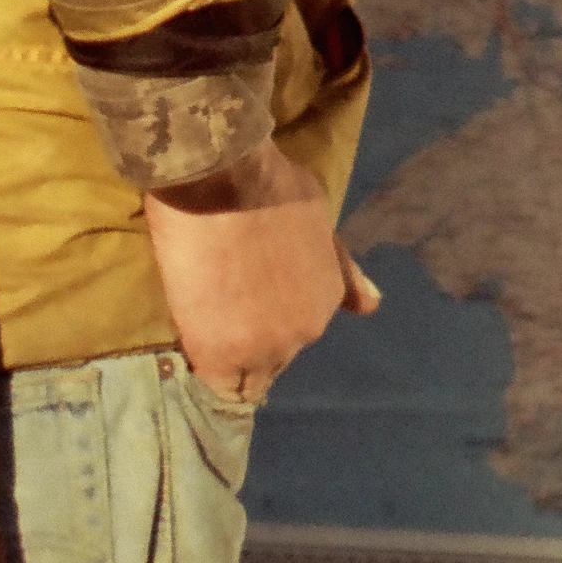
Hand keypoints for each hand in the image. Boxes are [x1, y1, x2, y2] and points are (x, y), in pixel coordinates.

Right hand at [140, 157, 379, 399]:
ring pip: (246, 380)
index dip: (269, 324)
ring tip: (201, 336)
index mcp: (327, 298)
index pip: (300, 334)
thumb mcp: (321, 223)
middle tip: (219, 316)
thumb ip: (341, 269)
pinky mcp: (219, 354)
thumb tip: (372, 305)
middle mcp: (304, 332)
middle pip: (275, 361)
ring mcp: (263, 347)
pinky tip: (190, 352)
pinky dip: (204, 372)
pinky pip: (215, 384)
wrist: (222, 178)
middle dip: (251, 345)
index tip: (246, 309)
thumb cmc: (268, 185)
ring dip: (228, 363)